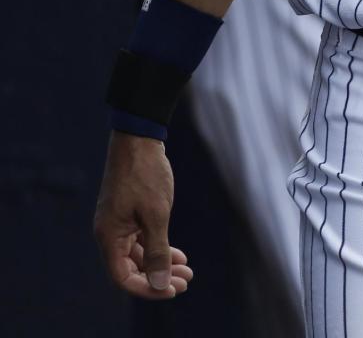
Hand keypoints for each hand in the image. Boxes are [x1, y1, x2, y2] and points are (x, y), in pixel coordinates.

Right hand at [93, 131, 192, 299]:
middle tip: (187, 281)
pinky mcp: (128, 213)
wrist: (139, 138)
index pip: (124, 277)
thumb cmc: (145, 173)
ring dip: (162, 263)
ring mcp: (119, 223)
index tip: (173, 290)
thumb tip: (159, 283)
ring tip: (187, 270)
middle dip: (159, 277)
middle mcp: (110, 234)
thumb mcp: (156, 214)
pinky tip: (179, 254)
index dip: (147, 288)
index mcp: (109, 237)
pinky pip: (142, 239)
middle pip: (132, 268)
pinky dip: (160, 247)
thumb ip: (158, 250)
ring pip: (140, 254)